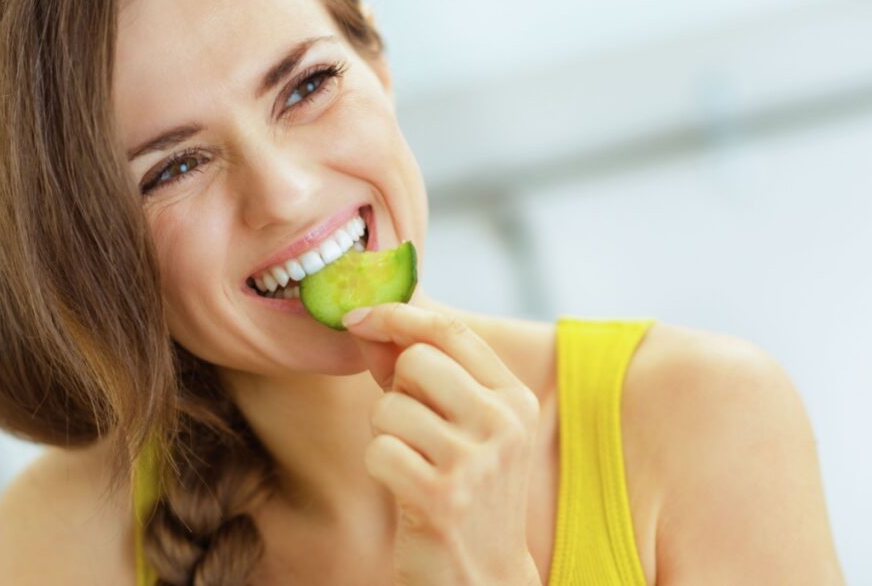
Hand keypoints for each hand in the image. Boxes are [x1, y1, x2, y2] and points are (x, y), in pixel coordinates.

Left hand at [343, 303, 543, 585]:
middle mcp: (503, 424)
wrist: (484, 574)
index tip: (361, 317)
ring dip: (386, 434)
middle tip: (414, 428)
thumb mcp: (460, 425)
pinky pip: (378, 450)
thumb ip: (418, 372)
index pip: (452, 332)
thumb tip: (366, 322)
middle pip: (415, 361)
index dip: (399, 316)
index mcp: (514, 399)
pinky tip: (405, 487)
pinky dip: (379, 466)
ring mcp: (475, 462)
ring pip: (389, 407)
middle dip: (396, 390)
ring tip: (414, 463)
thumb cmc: (463, 489)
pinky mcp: (441, 497)